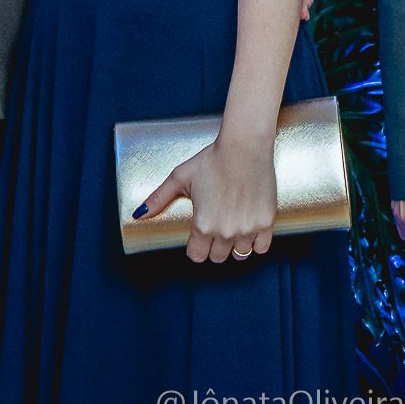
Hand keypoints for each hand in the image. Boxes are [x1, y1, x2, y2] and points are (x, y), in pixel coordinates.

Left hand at [136, 133, 276, 263]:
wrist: (244, 146)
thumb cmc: (212, 159)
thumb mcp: (180, 177)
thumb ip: (159, 198)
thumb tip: (138, 214)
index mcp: (202, 225)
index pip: (197, 256)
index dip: (196, 247)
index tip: (199, 237)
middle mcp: (225, 232)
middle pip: (218, 257)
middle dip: (215, 247)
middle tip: (216, 229)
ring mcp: (247, 228)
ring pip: (240, 255)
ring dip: (235, 245)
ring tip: (233, 229)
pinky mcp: (266, 222)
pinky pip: (262, 247)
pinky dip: (256, 243)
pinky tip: (250, 230)